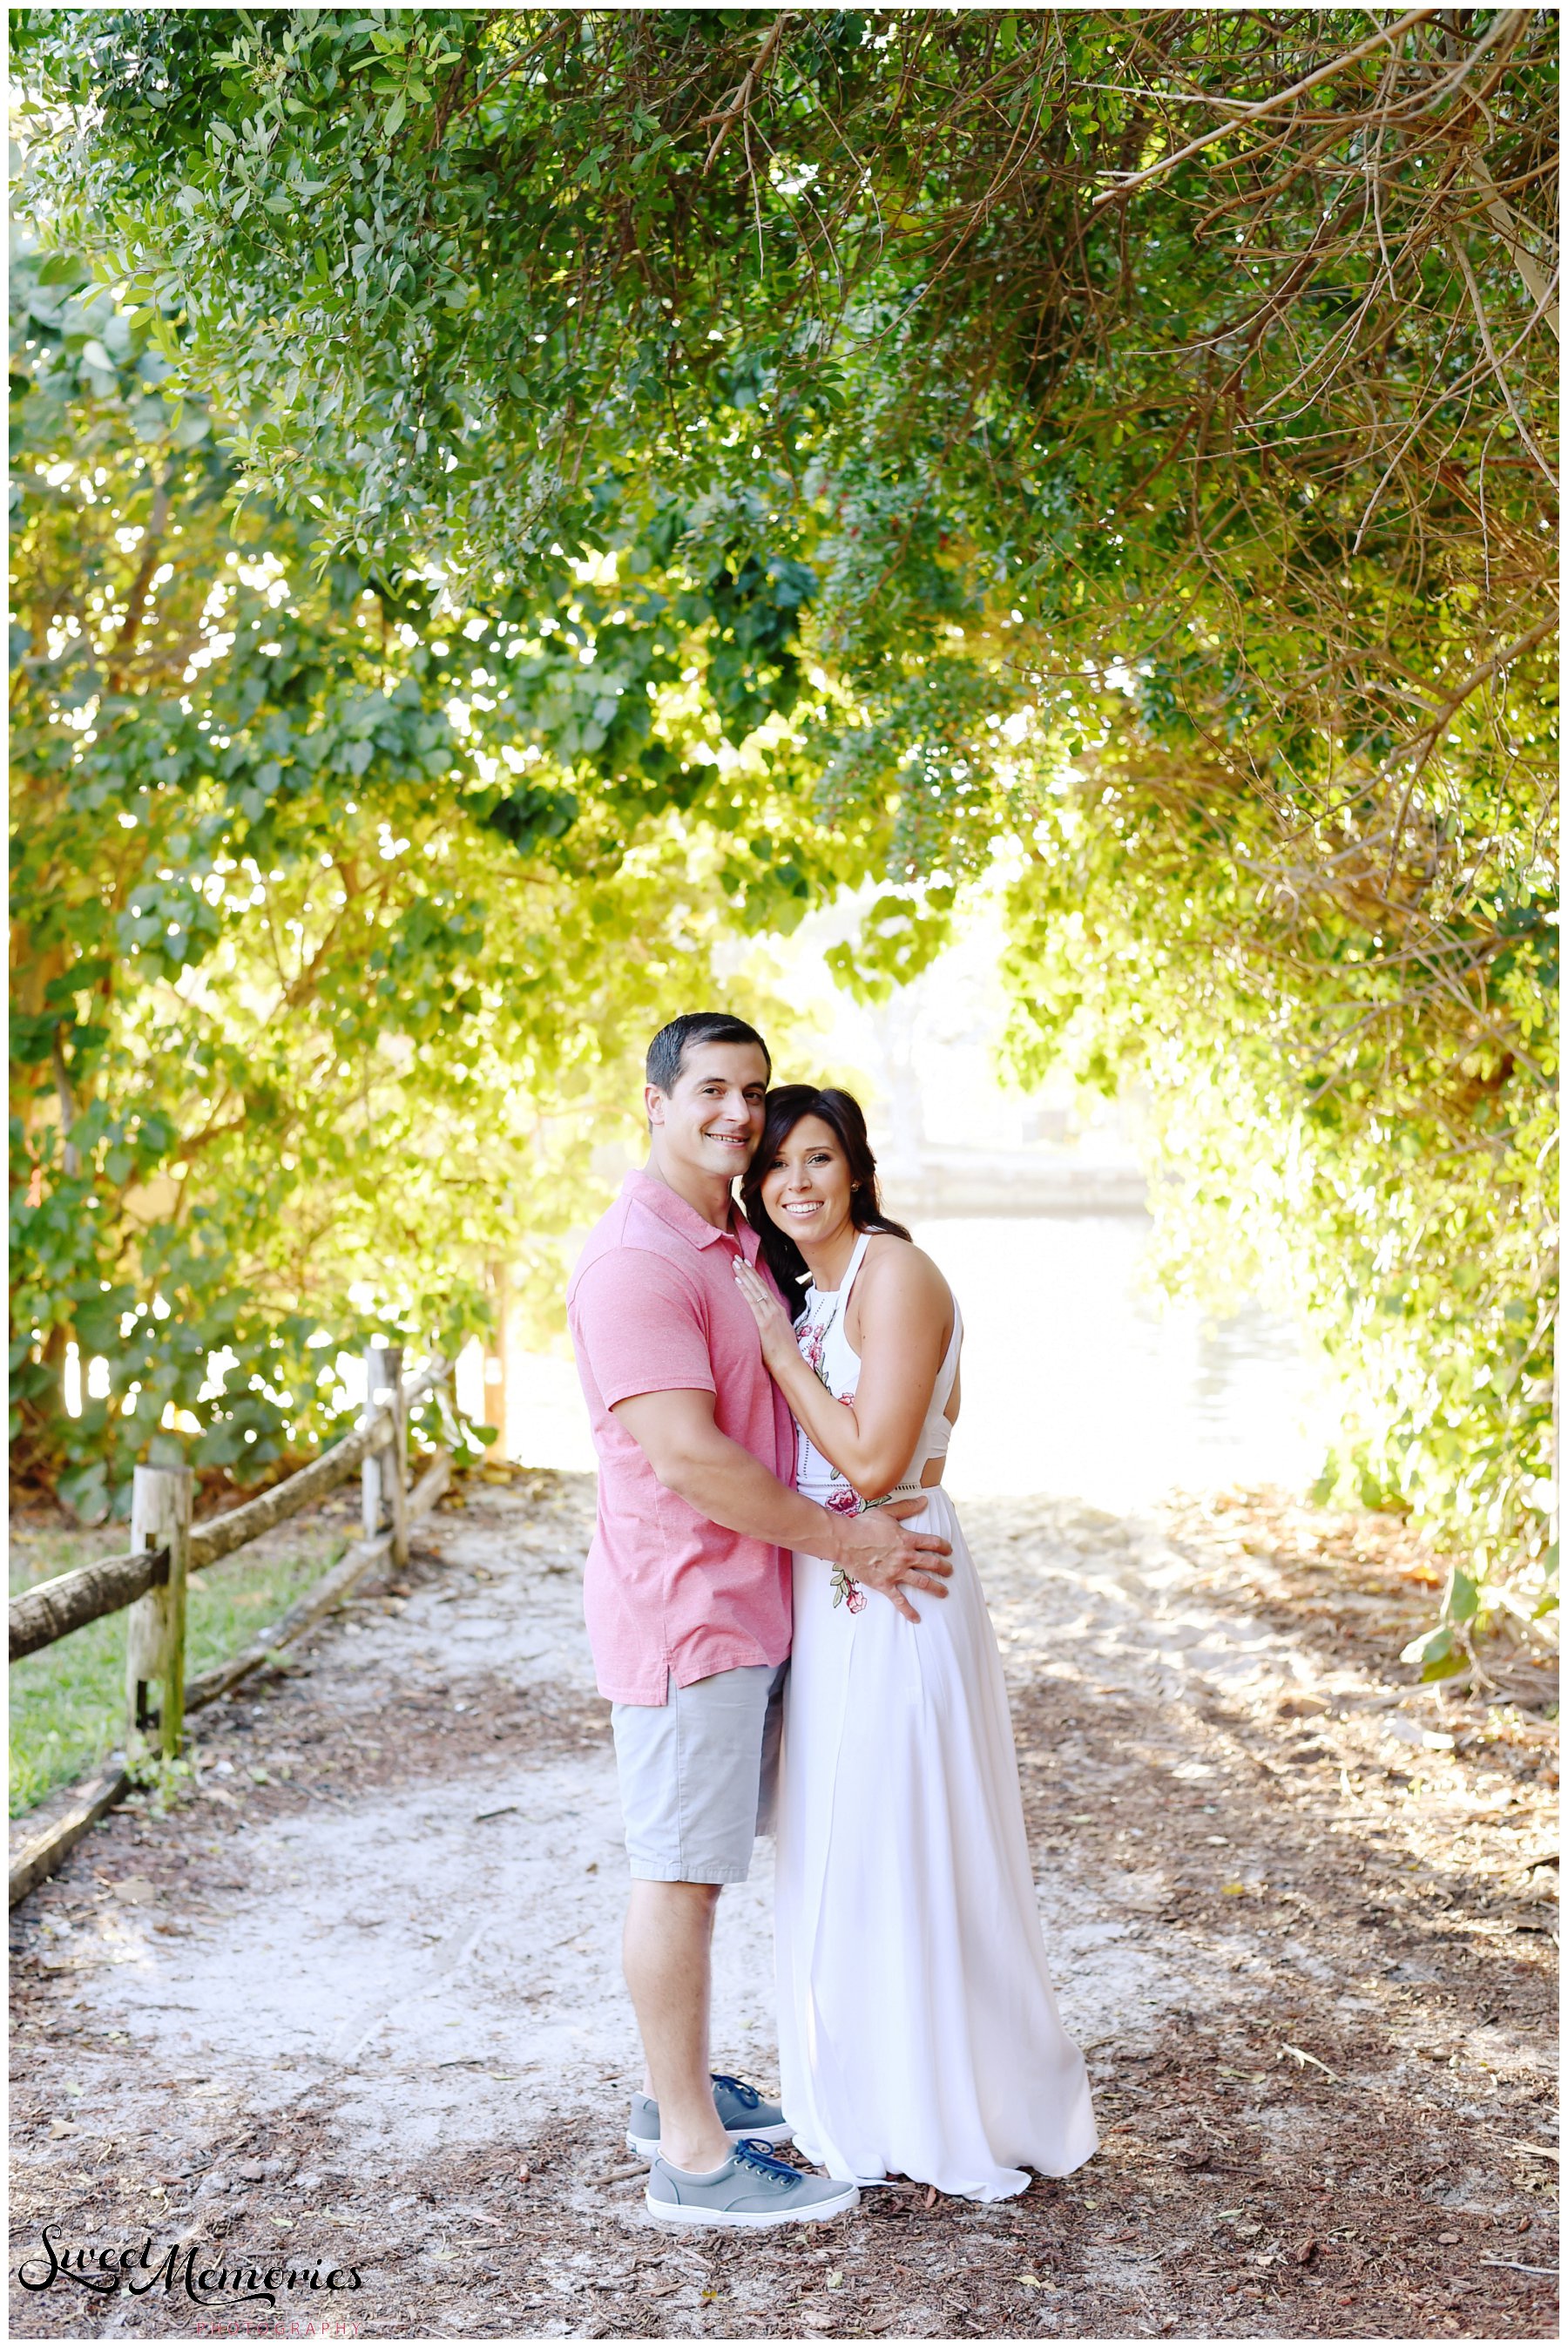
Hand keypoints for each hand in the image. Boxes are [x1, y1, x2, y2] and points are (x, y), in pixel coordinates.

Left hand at [731, 1256, 804, 1378]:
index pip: (765, 1288)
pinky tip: (737, 1281)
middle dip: (748, 1270)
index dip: (755, 1275)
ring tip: (735, 1264)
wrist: (789, 1363)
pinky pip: (752, 1303)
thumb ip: (773, 1321)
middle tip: (737, 1257)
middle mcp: (775, 1308)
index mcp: (779, 1310)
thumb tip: (764, 1318)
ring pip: (755, 1290)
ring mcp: (770, 1314)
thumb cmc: (784, 1351)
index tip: (747, 1264)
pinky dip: (744, 1291)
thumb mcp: (781, 1331)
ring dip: (744, 1275)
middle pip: (759, 1285)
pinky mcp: (763, 1322)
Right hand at [831, 1499, 951, 1624]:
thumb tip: (924, 1500)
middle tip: (950, 1571)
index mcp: (907, 1539)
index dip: (944, 1546)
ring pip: (922, 1582)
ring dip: (936, 1588)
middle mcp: (905, 1557)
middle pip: (932, 1564)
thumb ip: (907, 1507)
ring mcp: (896, 1572)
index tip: (949, 1550)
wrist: (845, 1541)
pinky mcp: (885, 1584)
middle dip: (944, 1568)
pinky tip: (917, 1618)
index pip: (933, 1543)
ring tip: (944, 1592)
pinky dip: (908, 1611)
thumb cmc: (863, 1525)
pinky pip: (899, 1600)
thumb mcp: (886, 1512)